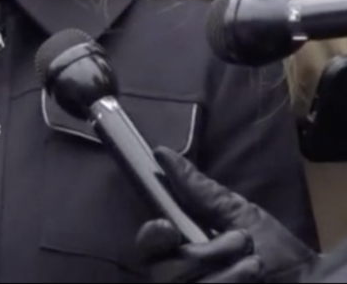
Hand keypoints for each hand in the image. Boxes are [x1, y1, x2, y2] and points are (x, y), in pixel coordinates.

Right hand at [136, 148, 314, 282]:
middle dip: (201, 255)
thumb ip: (199, 191)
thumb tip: (163, 154)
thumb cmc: (278, 253)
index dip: (151, 238)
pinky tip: (252, 280)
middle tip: (239, 243)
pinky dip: (231, 283)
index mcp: (182, 248)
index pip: (147, 246)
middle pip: (161, 269)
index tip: (167, 228)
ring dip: (224, 273)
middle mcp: (180, 275)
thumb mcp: (239, 216)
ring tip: (254, 265)